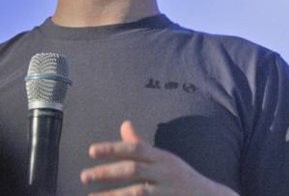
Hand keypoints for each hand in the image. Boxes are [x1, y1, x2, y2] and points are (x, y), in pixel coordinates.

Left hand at [81, 120, 238, 195]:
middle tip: (83, 176)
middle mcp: (165, 172)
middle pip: (134, 170)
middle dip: (107, 173)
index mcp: (162, 158)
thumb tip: (124, 124)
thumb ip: (141, 144)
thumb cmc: (180, 176)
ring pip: (137, 192)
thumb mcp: (163, 158)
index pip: (136, 149)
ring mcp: (166, 190)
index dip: (114, 148)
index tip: (91, 151)